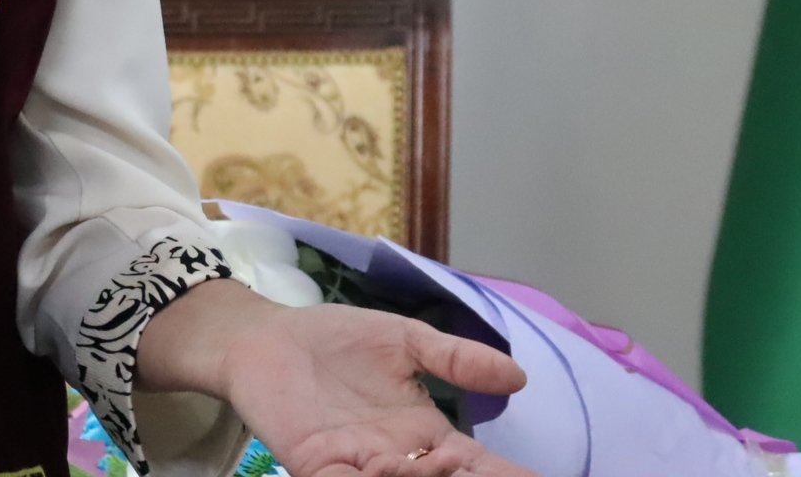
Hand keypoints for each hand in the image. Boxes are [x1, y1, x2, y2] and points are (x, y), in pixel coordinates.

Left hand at [143, 281, 537, 476]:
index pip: (477, 466)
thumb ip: (455, 359)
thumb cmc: (336, 341)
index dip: (508, 475)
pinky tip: (387, 476)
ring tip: (450, 475)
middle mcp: (398, 460)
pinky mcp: (318, 466)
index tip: (536, 476)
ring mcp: (358, 466)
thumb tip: (518, 378)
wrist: (265, 337)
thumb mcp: (405, 341)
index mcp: (425, 434)